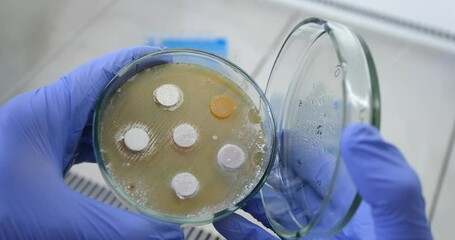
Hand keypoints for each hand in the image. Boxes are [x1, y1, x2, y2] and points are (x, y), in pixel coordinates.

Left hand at [0, 46, 182, 238]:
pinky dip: (109, 146)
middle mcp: (45, 117)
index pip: (103, 73)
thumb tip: (167, 237)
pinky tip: (129, 159)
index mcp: (45, 113)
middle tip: (179, 108)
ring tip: (162, 132)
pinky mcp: (41, 154)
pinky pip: (83, 140)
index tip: (175, 67)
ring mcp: (42, 135)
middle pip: (103, 92)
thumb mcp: (55, 221)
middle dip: (142, 97)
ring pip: (94, 118)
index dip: (141, 65)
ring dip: (126, 124)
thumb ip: (115, 228)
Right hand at [213, 124, 431, 239]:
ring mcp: (307, 238)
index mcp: (352, 198)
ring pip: (270, 211)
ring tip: (221, 178)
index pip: (317, 161)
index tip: (263, 126)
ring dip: (247, 195)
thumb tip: (355, 131)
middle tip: (231, 149)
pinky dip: (240, 231)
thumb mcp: (399, 219)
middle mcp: (325, 215)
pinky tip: (223, 218)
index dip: (292, 143)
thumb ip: (385, 179)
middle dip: (262, 166)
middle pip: (287, 183)